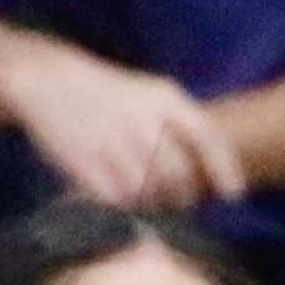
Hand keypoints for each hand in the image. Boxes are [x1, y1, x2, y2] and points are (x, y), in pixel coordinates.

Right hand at [6, 39, 242, 209]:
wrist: (51, 81)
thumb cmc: (118, 96)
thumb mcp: (157, 95)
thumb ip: (190, 128)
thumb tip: (225, 177)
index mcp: (164, 99)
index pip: (207, 139)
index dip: (224, 171)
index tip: (233, 195)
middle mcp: (139, 118)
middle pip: (178, 174)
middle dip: (185, 195)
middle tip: (183, 200)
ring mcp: (108, 139)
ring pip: (148, 190)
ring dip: (156, 202)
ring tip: (154, 198)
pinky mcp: (81, 159)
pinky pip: (116, 197)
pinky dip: (125, 203)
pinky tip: (125, 196)